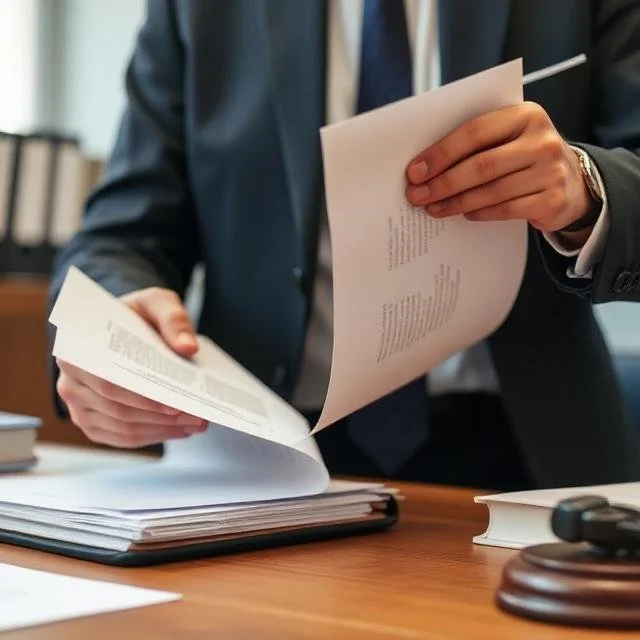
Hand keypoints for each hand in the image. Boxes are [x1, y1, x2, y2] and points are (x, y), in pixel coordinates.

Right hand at [56, 287, 207, 447]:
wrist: (125, 328)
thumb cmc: (136, 314)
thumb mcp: (157, 303)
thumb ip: (172, 319)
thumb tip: (188, 347)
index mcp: (76, 351)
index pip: (108, 383)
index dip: (142, 398)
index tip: (175, 404)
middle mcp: (70, 383)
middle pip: (118, 410)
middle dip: (162, 418)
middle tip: (198, 417)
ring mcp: (79, 408)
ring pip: (123, 429)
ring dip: (163, 430)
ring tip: (197, 423)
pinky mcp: (94, 424)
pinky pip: (124, 438)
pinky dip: (155, 436)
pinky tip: (182, 429)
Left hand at [405, 102, 592, 232]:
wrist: (574, 182)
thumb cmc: (525, 156)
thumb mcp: (508, 137)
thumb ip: (476, 143)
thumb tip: (425, 166)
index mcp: (525, 115)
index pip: (474, 132)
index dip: (441, 153)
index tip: (414, 171)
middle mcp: (542, 140)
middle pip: (481, 165)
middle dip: (443, 183)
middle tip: (417, 195)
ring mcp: (550, 171)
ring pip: (491, 191)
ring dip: (455, 202)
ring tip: (433, 208)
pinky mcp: (552, 200)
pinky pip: (505, 209)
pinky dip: (479, 212)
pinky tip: (463, 213)